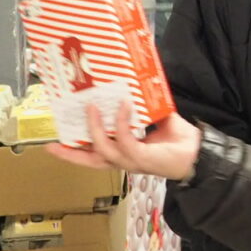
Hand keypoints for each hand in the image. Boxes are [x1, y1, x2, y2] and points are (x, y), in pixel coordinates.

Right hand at [46, 101, 200, 180]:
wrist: (197, 153)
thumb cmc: (179, 140)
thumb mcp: (157, 120)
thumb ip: (145, 109)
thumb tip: (136, 89)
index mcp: (124, 153)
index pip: (94, 155)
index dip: (75, 152)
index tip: (56, 143)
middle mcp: (124, 160)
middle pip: (91, 161)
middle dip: (70, 154)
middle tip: (52, 144)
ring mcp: (132, 161)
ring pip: (103, 150)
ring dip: (95, 128)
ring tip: (91, 107)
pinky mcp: (142, 158)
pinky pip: (126, 139)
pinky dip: (122, 122)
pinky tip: (124, 106)